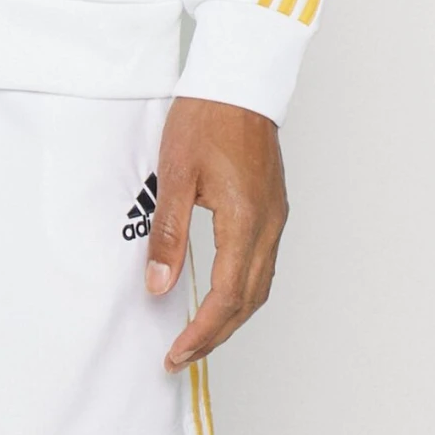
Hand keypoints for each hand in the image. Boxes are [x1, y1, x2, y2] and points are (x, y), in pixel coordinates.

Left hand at [144, 95, 287, 372]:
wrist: (238, 79)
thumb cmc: (206, 117)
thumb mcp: (176, 175)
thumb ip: (169, 234)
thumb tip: (158, 285)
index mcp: (246, 220)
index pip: (226, 297)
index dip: (201, 333)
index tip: (176, 354)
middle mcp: (269, 224)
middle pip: (248, 301)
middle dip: (216, 335)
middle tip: (182, 355)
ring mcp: (275, 216)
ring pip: (260, 286)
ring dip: (232, 317)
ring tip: (199, 334)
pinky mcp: (273, 205)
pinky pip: (263, 263)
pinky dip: (243, 290)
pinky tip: (222, 293)